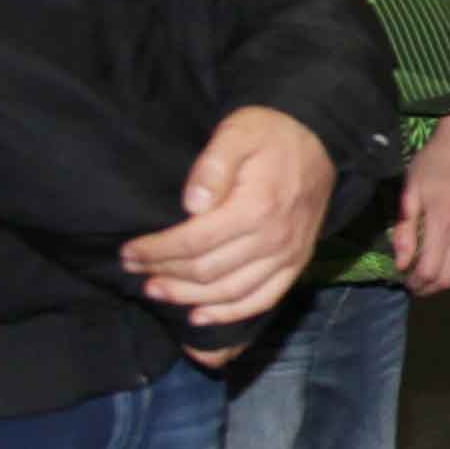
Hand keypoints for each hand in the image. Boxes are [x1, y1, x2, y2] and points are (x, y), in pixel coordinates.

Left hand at [123, 108, 336, 333]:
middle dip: (165, 273)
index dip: (158, 251)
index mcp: (256, 208)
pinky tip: (201, 315)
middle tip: (135, 272)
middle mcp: (274, 238)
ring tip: (158, 292)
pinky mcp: (297, 261)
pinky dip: (231, 313)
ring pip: (231, 291)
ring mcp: (289, 254)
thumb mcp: (237, 133)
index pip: (196, 242)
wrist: (320, 138)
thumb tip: (191, 206)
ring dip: (189, 298)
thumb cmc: (270, 134)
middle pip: (208, 270)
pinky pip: (264, 299)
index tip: (129, 252)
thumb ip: (213, 166)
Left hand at [400, 109, 449, 294]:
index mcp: (443, 218)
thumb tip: (402, 265)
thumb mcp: (412, 189)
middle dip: (431, 286)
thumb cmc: (437, 160)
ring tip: (441, 271)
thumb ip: (405, 229)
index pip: (429, 270)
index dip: (415, 282)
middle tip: (420, 281)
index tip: (407, 279)